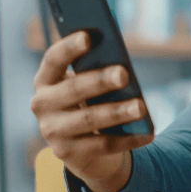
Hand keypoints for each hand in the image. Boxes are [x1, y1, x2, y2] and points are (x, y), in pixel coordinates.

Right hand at [30, 31, 153, 191]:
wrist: (84, 149)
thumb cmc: (90, 103)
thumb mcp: (90, 87)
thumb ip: (97, 73)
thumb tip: (122, 68)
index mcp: (46, 80)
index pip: (53, 60)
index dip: (69, 48)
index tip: (88, 36)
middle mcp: (42, 105)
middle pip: (73, 90)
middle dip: (100, 81)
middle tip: (124, 74)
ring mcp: (52, 132)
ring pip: (88, 119)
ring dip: (117, 112)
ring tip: (141, 106)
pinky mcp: (68, 154)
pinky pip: (103, 145)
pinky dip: (128, 138)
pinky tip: (148, 133)